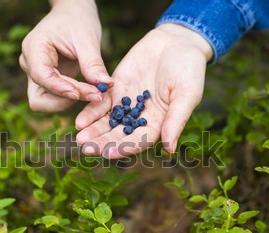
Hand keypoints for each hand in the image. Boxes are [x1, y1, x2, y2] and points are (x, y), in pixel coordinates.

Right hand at [19, 0, 111, 111]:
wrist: (73, 14)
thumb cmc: (78, 21)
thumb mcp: (87, 39)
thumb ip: (93, 64)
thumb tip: (105, 85)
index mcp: (34, 47)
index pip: (41, 76)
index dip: (59, 89)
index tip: (80, 95)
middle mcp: (29, 64)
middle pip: (39, 97)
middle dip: (64, 101)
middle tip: (93, 94)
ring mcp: (35, 75)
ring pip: (44, 102)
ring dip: (67, 103)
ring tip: (93, 92)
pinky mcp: (46, 82)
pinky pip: (54, 99)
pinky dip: (70, 100)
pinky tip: (89, 92)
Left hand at [75, 23, 212, 158]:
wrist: (176, 42)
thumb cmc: (189, 69)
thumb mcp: (187, 94)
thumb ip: (175, 120)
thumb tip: (169, 149)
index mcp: (157, 124)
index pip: (138, 141)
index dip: (124, 148)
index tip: (109, 153)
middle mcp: (139, 119)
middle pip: (118, 135)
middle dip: (102, 142)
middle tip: (86, 148)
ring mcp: (126, 105)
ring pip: (107, 122)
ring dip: (93, 131)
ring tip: (79, 138)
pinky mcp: (115, 90)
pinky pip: (101, 103)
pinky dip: (91, 112)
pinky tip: (80, 120)